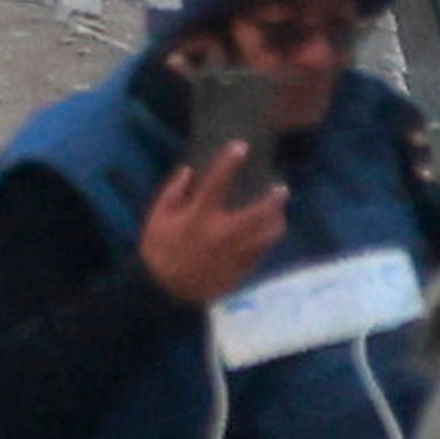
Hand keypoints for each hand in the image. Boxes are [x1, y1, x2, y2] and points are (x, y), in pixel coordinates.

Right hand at [132, 143, 288, 305]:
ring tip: (278, 214)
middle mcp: (221, 234)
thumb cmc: (159, 251)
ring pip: (267, 236)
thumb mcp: (158, 218)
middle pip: (258, 213)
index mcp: (199, 217)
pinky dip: (266, 241)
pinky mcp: (240, 271)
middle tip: (282, 189)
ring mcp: (234, 254)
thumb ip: (173, 192)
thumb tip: (189, 171)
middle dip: (274, 199)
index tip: (241, 146)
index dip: (230, 162)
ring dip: (276, 222)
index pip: (217, 182)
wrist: (164, 292)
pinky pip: (261, 253)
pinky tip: (266, 234)